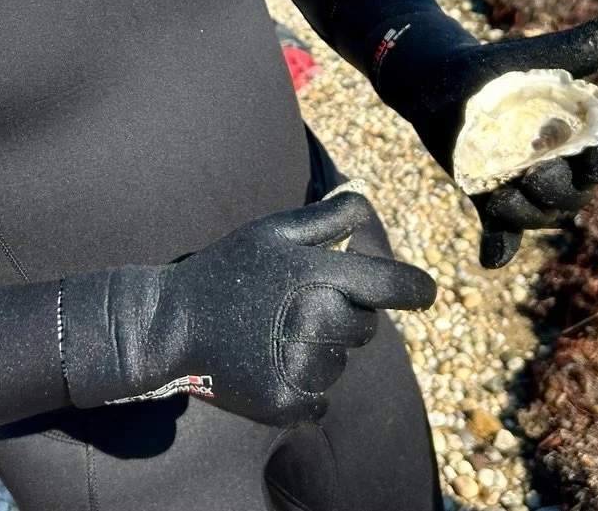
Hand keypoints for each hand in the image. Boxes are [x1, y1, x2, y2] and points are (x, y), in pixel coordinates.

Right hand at [60, 193, 436, 427]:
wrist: (172, 325)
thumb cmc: (227, 270)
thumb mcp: (274, 231)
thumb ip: (327, 217)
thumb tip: (366, 195)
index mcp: (319, 275)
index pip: (396, 287)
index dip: (417, 288)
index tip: (425, 292)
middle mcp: (316, 320)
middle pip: (367, 327)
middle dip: (345, 314)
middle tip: (300, 305)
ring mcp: (302, 366)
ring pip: (342, 363)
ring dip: (321, 351)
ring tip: (276, 335)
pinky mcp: (287, 402)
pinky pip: (323, 399)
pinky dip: (305, 386)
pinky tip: (273, 364)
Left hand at [392, 17, 597, 268]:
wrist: (440, 78)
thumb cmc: (495, 68)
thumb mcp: (532, 56)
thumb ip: (576, 49)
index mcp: (577, 136)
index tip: (593, 155)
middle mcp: (557, 167)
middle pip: (573, 195)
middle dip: (558, 189)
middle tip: (535, 173)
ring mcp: (522, 187)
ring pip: (537, 215)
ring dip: (523, 212)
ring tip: (501, 195)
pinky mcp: (489, 198)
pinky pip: (501, 233)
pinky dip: (498, 247)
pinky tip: (491, 258)